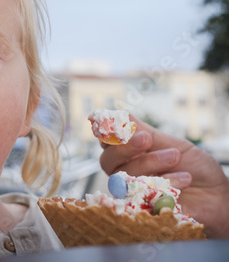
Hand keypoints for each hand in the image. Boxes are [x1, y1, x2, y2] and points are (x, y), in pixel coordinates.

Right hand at [99, 114, 228, 237]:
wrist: (218, 194)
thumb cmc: (194, 167)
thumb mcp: (172, 143)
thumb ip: (145, 132)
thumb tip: (121, 114)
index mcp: (129, 155)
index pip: (106, 144)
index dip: (110, 134)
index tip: (123, 125)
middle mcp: (125, 174)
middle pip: (108, 161)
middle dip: (126, 148)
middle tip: (147, 138)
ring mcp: (133, 193)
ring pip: (124, 177)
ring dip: (151, 163)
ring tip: (175, 157)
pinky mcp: (144, 210)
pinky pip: (143, 196)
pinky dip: (165, 184)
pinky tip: (184, 179)